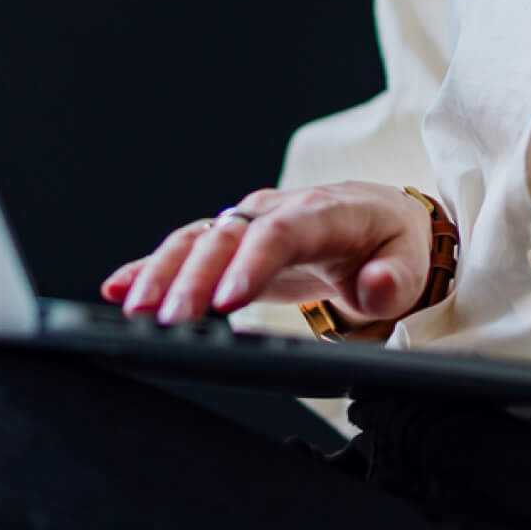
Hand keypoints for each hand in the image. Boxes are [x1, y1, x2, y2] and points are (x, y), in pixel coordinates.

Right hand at [99, 182, 430, 327]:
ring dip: (162, 273)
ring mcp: (249, 223)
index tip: (226, 302)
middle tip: (165, 318)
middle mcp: (277, 210)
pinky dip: (150, 267)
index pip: (280, 233)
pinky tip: (118, 288)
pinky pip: (186, 249)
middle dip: (192, 277)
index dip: (250, 265)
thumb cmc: (394, 245)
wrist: (382, 223)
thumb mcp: (412, 262)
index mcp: (323, 213)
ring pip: (197, 239)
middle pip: (227, 238)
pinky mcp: (231, 243)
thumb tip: (376, 286)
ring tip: (133, 309)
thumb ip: (396, 277)